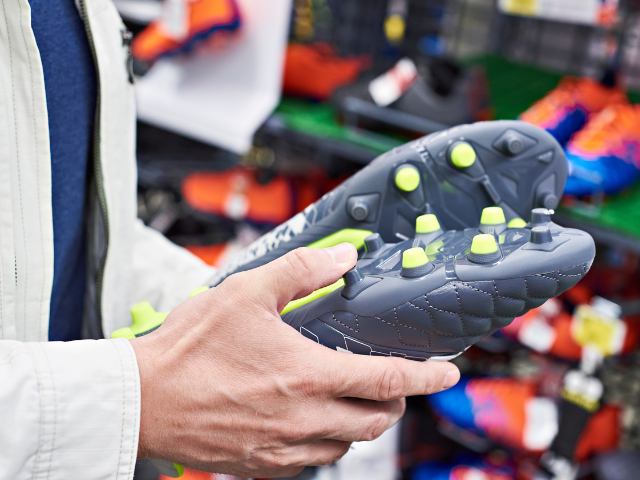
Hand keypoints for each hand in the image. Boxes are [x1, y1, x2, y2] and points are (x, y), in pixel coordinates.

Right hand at [131, 243, 459, 477]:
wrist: (141, 399)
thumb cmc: (189, 347)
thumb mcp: (246, 291)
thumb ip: (301, 270)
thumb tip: (343, 258)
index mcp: (306, 375)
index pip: (387, 380)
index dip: (425, 377)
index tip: (446, 373)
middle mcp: (302, 419)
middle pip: (374, 421)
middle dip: (396, 404)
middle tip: (395, 385)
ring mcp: (281, 449)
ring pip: (345, 446)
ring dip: (360, 424)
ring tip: (353, 401)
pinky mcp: (258, 466)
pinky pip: (309, 463)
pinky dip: (324, 443)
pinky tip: (310, 422)